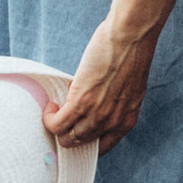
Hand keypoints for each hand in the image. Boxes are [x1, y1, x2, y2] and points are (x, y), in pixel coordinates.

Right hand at [42, 12, 160, 152]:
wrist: (131, 36)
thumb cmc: (132, 53)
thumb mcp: (129, 88)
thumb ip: (115, 102)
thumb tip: (95, 103)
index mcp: (127, 119)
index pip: (103, 146)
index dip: (86, 143)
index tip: (76, 133)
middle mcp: (112, 122)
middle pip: (81, 142)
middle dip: (68, 133)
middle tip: (62, 119)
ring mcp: (97, 114)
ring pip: (68, 137)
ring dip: (57, 127)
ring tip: (56, 110)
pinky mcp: (81, 101)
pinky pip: (58, 123)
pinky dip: (49, 118)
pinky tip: (51, 107)